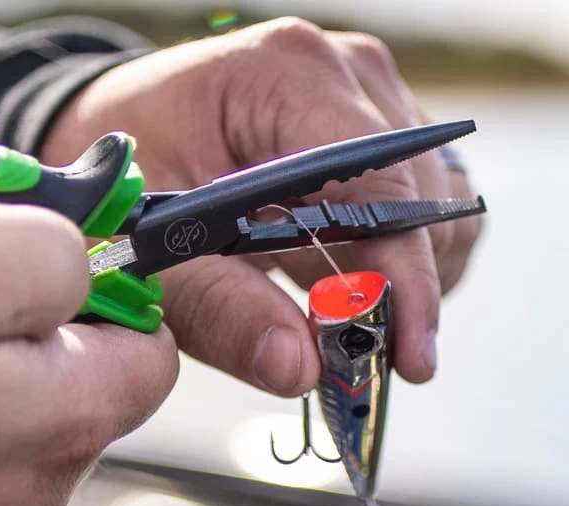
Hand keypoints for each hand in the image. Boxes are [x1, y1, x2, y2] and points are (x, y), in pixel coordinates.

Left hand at [41, 17, 482, 394]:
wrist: (130, 130)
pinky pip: (427, 210)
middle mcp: (345, 74)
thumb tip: (297, 368)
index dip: (402, 278)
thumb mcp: (152, 244)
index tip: (407, 357)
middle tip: (357, 358)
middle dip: (400, 292)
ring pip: (438, 209)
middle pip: (424, 199)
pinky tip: (353, 285)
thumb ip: (219, 308)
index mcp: (285, 77)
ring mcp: (372, 97)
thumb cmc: (133, 175)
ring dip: (405, 280)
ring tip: (345, 321)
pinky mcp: (384, 130)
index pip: (381, 182)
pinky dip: (401, 263)